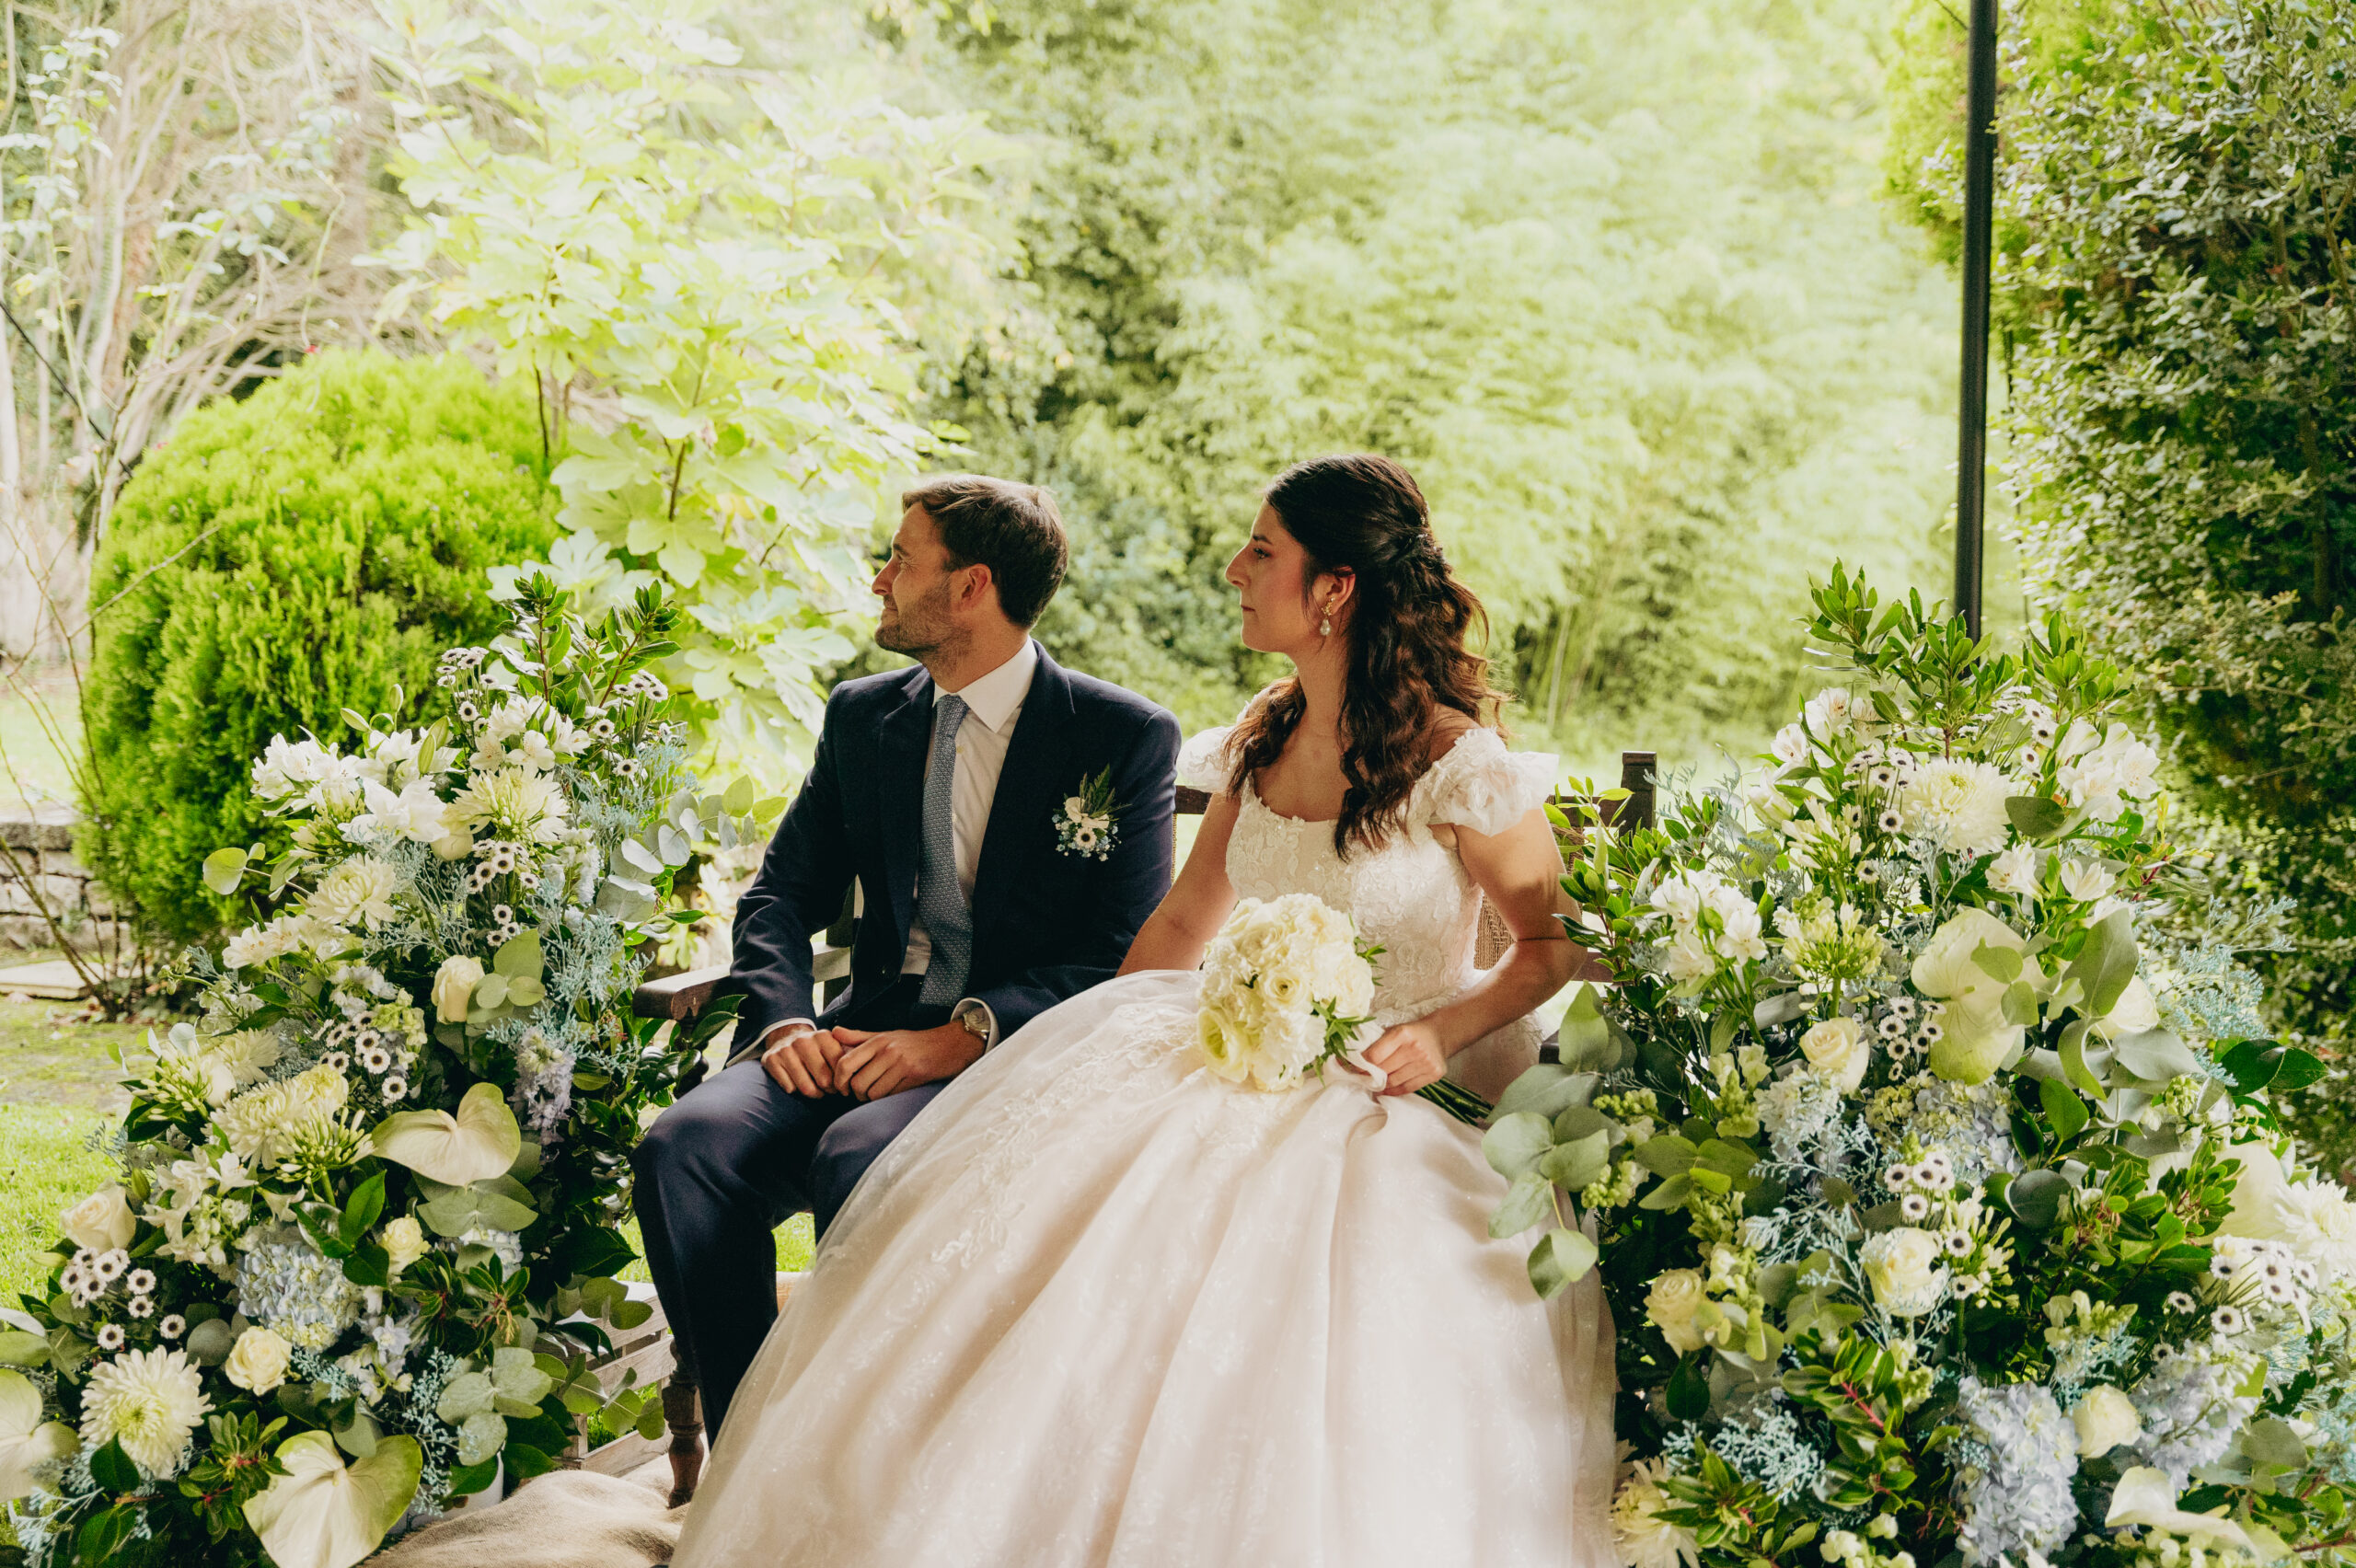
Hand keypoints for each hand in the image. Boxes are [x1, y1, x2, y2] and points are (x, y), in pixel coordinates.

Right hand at [759, 1023, 841, 1098]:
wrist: (785, 1036)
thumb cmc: (815, 1047)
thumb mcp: (833, 1044)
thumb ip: (848, 1054)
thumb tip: (857, 1074)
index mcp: (822, 1036)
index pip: (839, 1067)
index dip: (843, 1081)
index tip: (843, 1086)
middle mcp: (803, 1041)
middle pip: (824, 1080)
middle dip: (830, 1090)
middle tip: (831, 1090)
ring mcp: (786, 1050)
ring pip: (806, 1088)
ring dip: (815, 1094)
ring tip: (818, 1091)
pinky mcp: (771, 1060)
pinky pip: (789, 1088)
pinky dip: (795, 1090)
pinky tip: (798, 1083)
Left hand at [830, 1022, 983, 1100]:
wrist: (948, 1045)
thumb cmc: (913, 1042)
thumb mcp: (885, 1035)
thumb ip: (858, 1037)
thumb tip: (834, 1033)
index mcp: (877, 1040)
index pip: (845, 1063)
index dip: (839, 1080)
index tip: (842, 1087)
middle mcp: (887, 1051)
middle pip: (857, 1082)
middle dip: (856, 1093)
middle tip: (860, 1094)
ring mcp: (901, 1063)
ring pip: (873, 1092)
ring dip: (871, 1098)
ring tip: (876, 1093)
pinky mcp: (913, 1076)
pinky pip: (890, 1095)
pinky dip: (887, 1098)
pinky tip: (891, 1092)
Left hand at [1359, 1020, 1447, 1096]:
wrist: (1440, 1034)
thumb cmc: (1412, 1033)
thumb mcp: (1394, 1030)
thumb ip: (1377, 1043)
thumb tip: (1353, 1059)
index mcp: (1402, 1034)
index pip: (1375, 1055)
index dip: (1361, 1064)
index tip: (1353, 1068)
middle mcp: (1415, 1048)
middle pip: (1384, 1070)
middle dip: (1369, 1075)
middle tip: (1361, 1077)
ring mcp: (1425, 1063)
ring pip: (1394, 1082)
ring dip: (1380, 1085)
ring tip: (1373, 1083)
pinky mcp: (1433, 1074)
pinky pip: (1407, 1089)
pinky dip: (1393, 1091)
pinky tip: (1385, 1089)